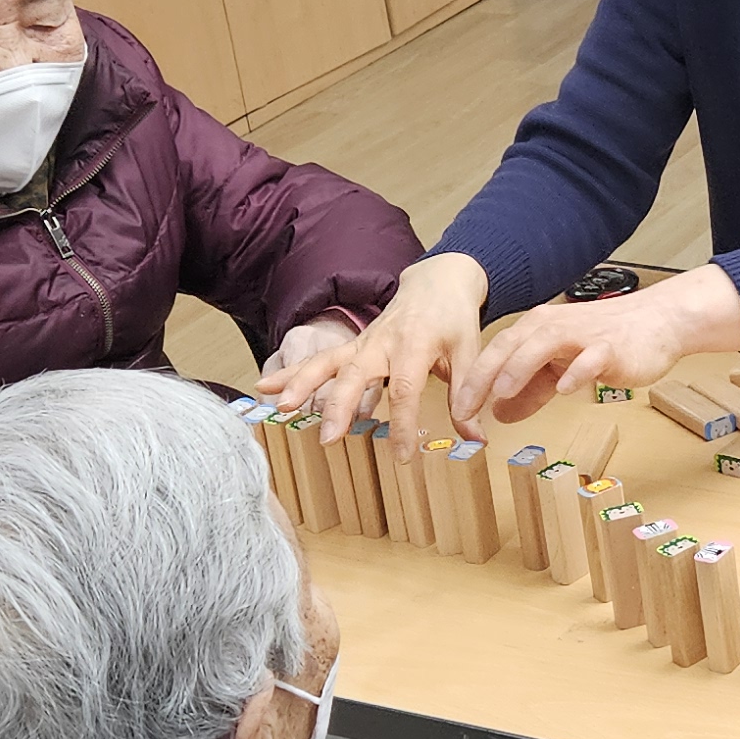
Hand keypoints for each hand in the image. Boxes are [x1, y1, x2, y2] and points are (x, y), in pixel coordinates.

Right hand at [261, 257, 487, 451]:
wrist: (437, 282)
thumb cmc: (453, 319)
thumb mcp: (469, 353)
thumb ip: (467, 394)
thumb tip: (475, 437)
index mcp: (415, 345)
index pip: (406, 389)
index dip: (403, 423)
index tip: (401, 456)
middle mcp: (382, 342)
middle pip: (355, 374)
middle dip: (339, 405)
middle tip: (328, 437)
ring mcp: (362, 343)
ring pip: (327, 362)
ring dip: (302, 384)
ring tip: (282, 407)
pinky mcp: (351, 346)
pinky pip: (318, 359)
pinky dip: (291, 371)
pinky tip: (264, 386)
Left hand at [459, 262, 739, 429]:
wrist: (656, 323)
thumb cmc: (607, 343)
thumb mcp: (560, 367)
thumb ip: (530, 389)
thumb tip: (499, 414)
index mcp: (537, 330)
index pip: (495, 353)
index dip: (472, 381)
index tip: (454, 412)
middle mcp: (554, 327)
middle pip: (510, 347)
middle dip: (484, 377)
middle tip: (464, 409)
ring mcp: (582, 336)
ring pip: (543, 345)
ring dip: (520, 367)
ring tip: (502, 392)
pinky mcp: (610, 348)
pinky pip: (590, 358)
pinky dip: (576, 371)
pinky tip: (565, 388)